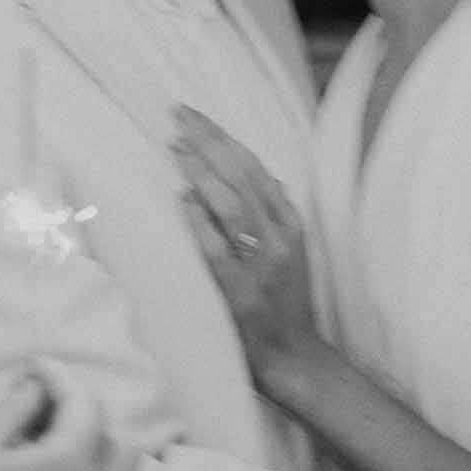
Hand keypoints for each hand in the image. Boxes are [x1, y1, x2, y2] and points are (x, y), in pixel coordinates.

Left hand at [171, 105, 318, 378]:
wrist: (294, 355)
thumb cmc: (285, 302)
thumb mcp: (291, 250)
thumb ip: (274, 213)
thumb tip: (260, 174)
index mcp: (291, 224)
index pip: (255, 168)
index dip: (224, 139)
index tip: (195, 117)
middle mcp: (280, 238)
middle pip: (243, 177)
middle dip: (209, 142)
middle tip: (178, 116)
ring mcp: (261, 264)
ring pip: (233, 205)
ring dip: (203, 172)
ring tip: (177, 146)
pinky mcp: (240, 291)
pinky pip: (218, 249)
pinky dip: (201, 221)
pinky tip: (183, 199)